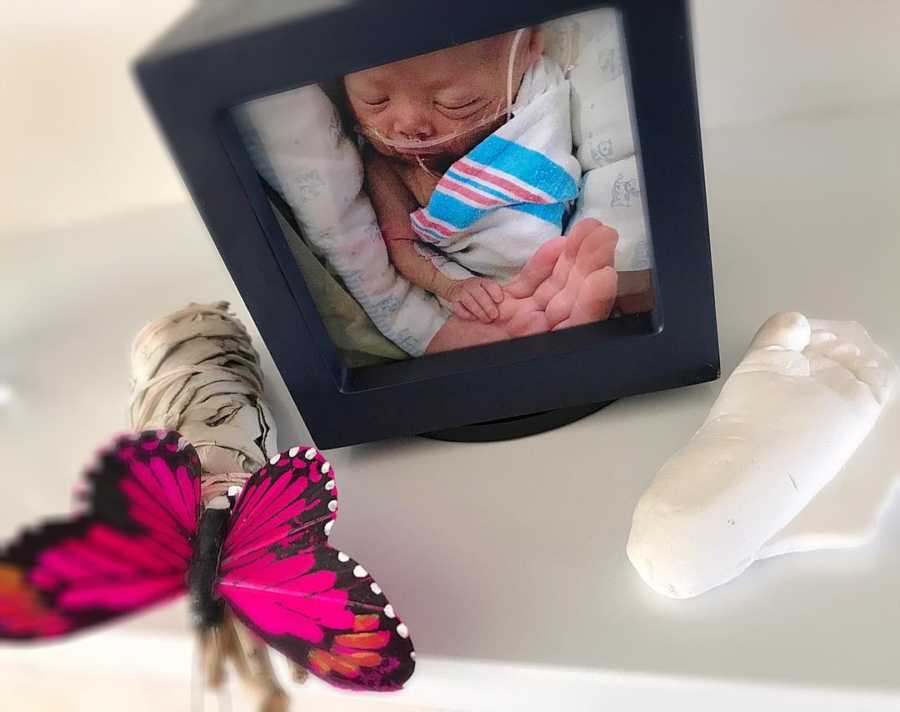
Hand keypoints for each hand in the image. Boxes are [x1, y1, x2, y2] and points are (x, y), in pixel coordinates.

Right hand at [425, 219, 619, 352]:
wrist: (425, 363)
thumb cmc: (456, 365)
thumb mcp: (487, 357)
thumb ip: (522, 334)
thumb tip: (540, 313)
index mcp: (543, 353)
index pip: (578, 325)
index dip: (593, 300)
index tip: (604, 274)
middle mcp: (540, 336)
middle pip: (572, 298)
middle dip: (589, 265)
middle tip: (605, 236)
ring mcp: (524, 319)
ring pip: (556, 286)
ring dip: (573, 257)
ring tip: (590, 231)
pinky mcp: (507, 306)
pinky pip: (530, 282)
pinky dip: (543, 264)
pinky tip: (558, 245)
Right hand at [445, 277, 504, 322]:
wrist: (456, 288)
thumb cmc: (479, 292)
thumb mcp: (488, 288)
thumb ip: (499, 293)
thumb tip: (517, 296)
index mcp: (482, 282)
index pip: (489, 285)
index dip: (495, 292)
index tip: (500, 300)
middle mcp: (471, 285)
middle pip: (479, 294)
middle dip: (488, 306)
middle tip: (494, 316)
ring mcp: (461, 292)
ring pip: (469, 301)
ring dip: (479, 311)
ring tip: (486, 320)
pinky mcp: (454, 301)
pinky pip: (458, 308)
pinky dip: (466, 314)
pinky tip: (473, 318)